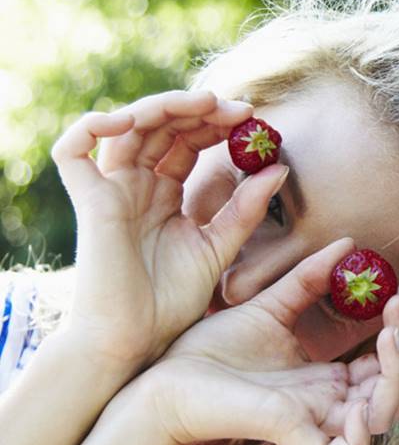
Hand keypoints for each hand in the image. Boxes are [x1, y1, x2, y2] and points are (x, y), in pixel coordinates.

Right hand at [51, 89, 285, 373]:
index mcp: (164, 194)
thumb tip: (279, 168)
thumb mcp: (220, 247)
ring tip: (207, 103)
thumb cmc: (174, 302)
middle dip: (199, 110)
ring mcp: (111, 190)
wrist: (136, 341)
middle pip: (161, 127)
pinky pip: (73, 150)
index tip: (254, 119)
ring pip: (126, 127)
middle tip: (239, 108)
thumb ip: (247, 209)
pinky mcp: (88, 201)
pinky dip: (96, 125)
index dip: (217, 124)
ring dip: (165, 106)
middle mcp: (136, 185)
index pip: (188, 142)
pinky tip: (135, 120)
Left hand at [134, 239, 398, 444]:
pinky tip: (356, 399)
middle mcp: (327, 404)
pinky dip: (359, 434)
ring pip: (381, 420)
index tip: (396, 294)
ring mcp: (311, 422)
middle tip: (396, 310)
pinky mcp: (288, 434)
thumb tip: (348, 243)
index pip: (386, 366)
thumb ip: (310, 280)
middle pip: (396, 393)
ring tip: (389, 336)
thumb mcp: (272, 305)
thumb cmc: (211, 350)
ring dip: (397, 379)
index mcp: (327, 380)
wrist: (163, 378)